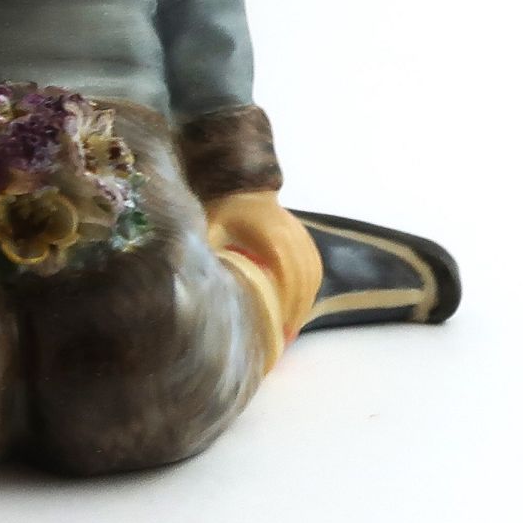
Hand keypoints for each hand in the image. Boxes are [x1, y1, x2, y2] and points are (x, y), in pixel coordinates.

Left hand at [205, 190, 323, 338]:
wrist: (238, 187)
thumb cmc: (222, 213)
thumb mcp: (211, 232)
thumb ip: (213, 258)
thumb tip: (208, 290)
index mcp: (267, 232)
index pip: (286, 270)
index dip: (286, 299)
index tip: (279, 324)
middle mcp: (289, 232)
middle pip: (303, 276)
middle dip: (297, 308)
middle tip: (286, 335)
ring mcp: (300, 232)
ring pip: (313, 272)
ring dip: (305, 301)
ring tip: (292, 325)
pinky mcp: (304, 236)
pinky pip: (314, 265)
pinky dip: (310, 287)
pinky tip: (300, 305)